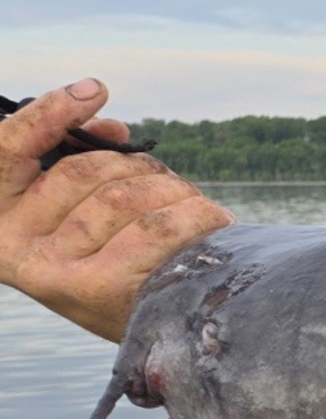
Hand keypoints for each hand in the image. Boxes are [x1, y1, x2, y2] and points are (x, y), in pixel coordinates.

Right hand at [0, 80, 229, 340]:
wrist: (154, 329)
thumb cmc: (120, 259)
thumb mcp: (88, 208)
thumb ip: (85, 161)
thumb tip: (111, 127)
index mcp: (1, 216)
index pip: (8, 148)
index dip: (47, 114)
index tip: (94, 89)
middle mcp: (12, 245)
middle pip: (84, 169)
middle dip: (139, 168)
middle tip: (169, 186)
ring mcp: (48, 270)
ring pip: (124, 195)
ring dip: (173, 191)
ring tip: (192, 209)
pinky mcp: (92, 289)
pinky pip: (154, 227)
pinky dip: (194, 216)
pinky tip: (211, 222)